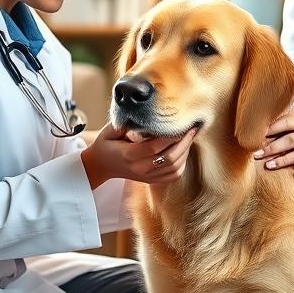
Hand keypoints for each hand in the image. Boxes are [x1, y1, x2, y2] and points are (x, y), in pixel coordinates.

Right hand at [81, 123, 197, 188]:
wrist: (101, 165)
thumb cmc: (107, 143)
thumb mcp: (111, 129)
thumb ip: (126, 121)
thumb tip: (144, 111)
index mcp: (128, 155)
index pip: (154, 146)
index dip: (170, 135)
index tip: (180, 123)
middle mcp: (139, 168)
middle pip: (169, 158)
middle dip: (183, 142)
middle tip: (191, 128)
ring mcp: (146, 177)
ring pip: (174, 167)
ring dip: (185, 152)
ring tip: (189, 137)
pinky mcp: (152, 180)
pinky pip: (173, 175)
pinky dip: (182, 163)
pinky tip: (184, 150)